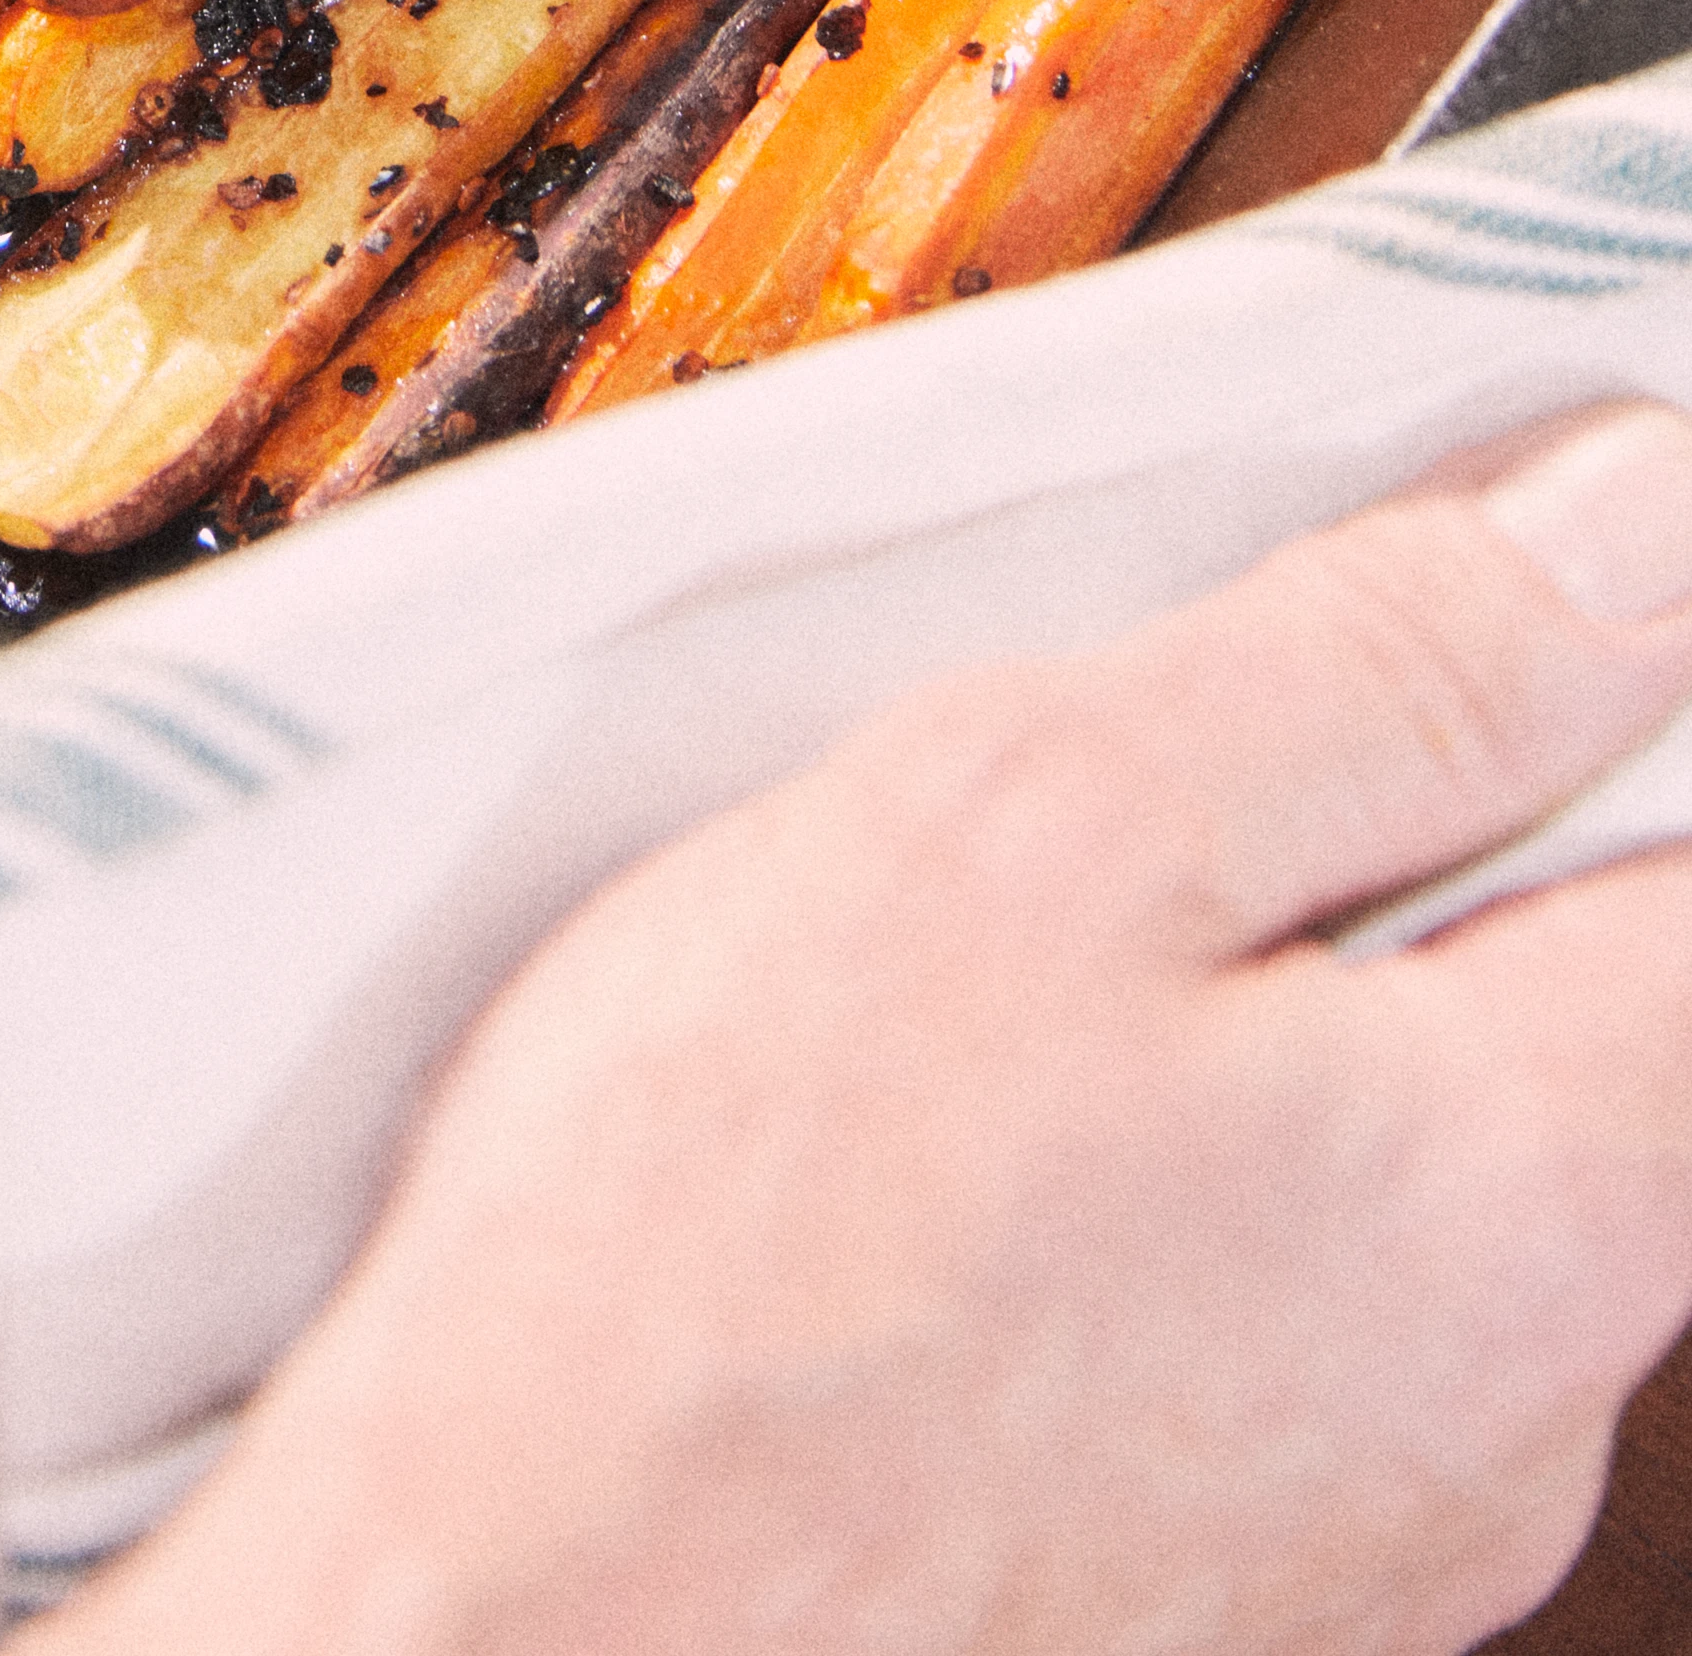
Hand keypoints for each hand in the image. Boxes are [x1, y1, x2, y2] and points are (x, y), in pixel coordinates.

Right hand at [69, 406, 1691, 1655]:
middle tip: (1098, 761)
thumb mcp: (1031, 825)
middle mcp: (1512, 1417)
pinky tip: (907, 1177)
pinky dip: (1114, 1200)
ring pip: (1378, 1169)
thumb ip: (1373, 667)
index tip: (1415, 568)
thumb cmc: (716, 1284)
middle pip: (1559, 1014)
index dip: (1583, 660)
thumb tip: (1634, 529)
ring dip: (1216, 1029)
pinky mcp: (1198, 1612)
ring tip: (948, 983)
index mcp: (1535, 1199)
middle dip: (1368, 848)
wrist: (494, 1654)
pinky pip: (1241, 1320)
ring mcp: (1360, 1548)